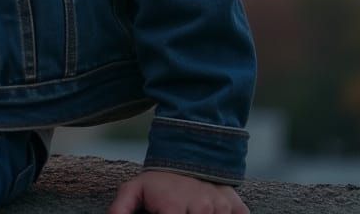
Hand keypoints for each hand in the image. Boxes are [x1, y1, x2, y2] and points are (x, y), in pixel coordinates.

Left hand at [108, 170, 248, 213]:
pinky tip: (216, 212)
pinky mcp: (238, 206)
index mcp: (174, 208)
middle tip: (183, 211)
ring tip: (193, 210)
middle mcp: (201, 208)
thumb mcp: (135, 189)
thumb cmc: (160, 179)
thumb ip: (122, 208)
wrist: (189, 152)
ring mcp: (221, 208)